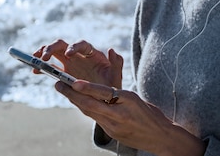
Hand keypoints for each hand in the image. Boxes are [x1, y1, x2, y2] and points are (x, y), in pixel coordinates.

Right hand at [33, 39, 122, 87]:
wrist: (105, 98)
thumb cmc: (111, 85)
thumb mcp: (116, 76)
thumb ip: (117, 63)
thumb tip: (111, 50)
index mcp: (92, 54)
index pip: (82, 45)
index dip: (74, 47)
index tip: (68, 54)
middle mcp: (79, 56)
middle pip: (63, 44)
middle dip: (52, 47)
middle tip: (44, 56)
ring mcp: (69, 63)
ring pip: (53, 52)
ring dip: (43, 52)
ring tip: (36, 60)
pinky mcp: (63, 72)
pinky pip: (50, 66)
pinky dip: (42, 66)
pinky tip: (35, 71)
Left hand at [56, 81, 206, 155]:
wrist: (160, 137)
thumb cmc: (152, 115)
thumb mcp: (137, 99)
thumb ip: (118, 95)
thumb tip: (99, 90)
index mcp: (127, 103)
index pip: (104, 94)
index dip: (87, 88)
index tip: (73, 81)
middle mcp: (117, 117)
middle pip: (90, 105)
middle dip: (72, 94)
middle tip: (58, 84)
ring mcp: (113, 127)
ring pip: (90, 113)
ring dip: (76, 101)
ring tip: (64, 90)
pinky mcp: (111, 134)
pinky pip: (95, 119)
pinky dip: (86, 109)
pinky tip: (79, 103)